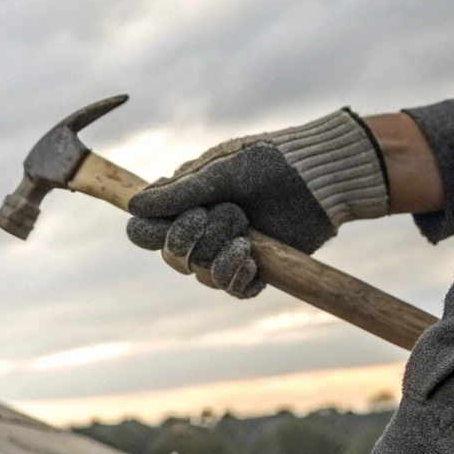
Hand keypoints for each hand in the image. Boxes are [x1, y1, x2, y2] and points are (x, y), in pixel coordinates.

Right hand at [126, 109, 388, 297]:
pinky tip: (251, 259)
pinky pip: (232, 289)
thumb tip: (133, 205)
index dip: (153, 233)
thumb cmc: (269, 163)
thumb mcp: (221, 171)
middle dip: (196, 238)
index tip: (183, 216)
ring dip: (219, 255)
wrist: (320, 177)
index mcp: (184, 205)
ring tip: (246, 233)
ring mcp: (226, 252)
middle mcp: (200, 232)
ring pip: (201, 275)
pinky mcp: (253, 269)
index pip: (145, 232)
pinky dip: (236, 277)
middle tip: (230, 212)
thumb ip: (179, 191)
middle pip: (173, 258)